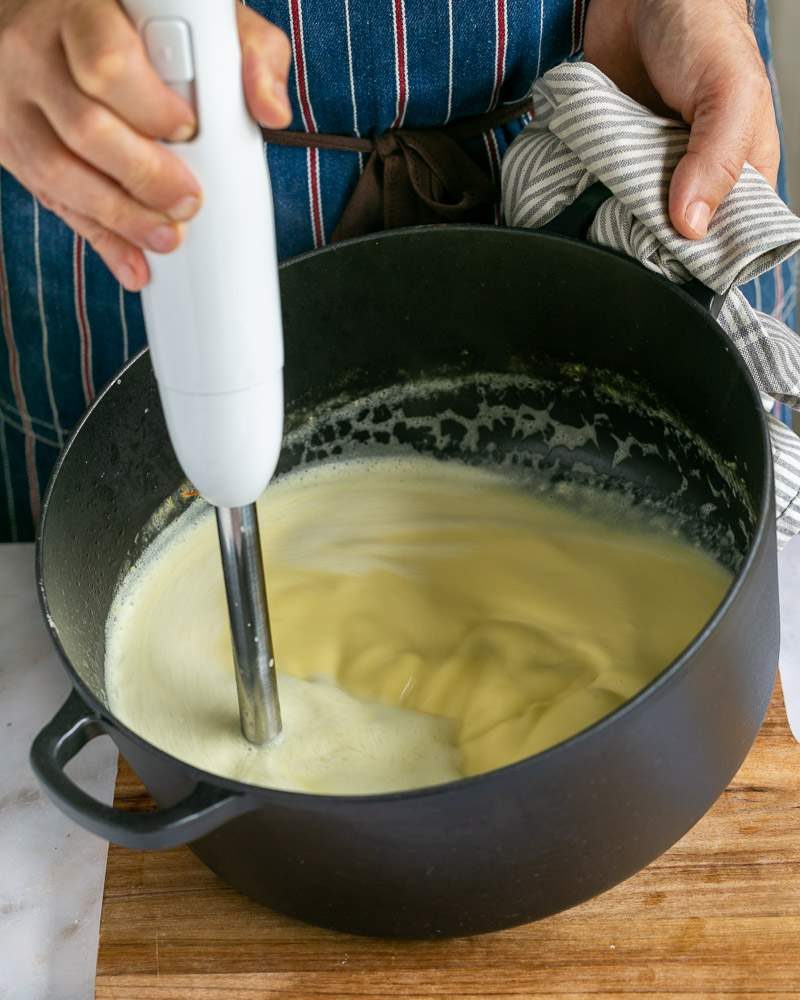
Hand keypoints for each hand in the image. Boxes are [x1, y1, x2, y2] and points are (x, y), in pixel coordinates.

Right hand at [0, 0, 291, 289]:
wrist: (46, 15)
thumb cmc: (133, 17)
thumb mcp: (198, 13)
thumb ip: (247, 51)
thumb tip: (272, 110)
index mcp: (80, 10)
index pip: (106, 63)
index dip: (150, 108)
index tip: (186, 131)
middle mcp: (34, 52)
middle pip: (85, 128)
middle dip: (144, 177)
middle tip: (187, 201)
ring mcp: (14, 100)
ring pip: (57, 171)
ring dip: (119, 218)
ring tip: (166, 238)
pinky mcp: (9, 143)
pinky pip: (50, 200)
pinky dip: (99, 239)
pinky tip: (133, 261)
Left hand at [584, 0, 778, 239]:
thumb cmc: (701, 29)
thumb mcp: (728, 92)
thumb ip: (716, 158)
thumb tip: (692, 224)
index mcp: (741, 169)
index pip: (729, 235)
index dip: (705, 255)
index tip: (675, 262)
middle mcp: (696, 177)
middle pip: (675, 235)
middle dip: (653, 242)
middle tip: (630, 239)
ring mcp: (651, 171)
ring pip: (634, 219)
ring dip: (616, 221)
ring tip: (604, 219)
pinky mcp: (613, 160)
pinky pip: (600, 191)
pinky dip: (590, 197)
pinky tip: (582, 201)